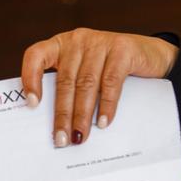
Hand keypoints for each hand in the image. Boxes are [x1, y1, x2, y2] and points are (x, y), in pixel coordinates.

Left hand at [20, 28, 177, 146]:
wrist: (150, 54)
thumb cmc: (109, 68)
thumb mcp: (84, 71)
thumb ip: (69, 86)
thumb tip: (55, 123)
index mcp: (60, 45)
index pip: (35, 56)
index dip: (30, 78)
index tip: (32, 104)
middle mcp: (77, 40)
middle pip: (65, 81)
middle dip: (62, 114)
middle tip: (61, 139)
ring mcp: (100, 42)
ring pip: (86, 84)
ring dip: (82, 115)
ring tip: (79, 136)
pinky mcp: (122, 49)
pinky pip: (111, 82)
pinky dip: (106, 105)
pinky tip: (102, 122)